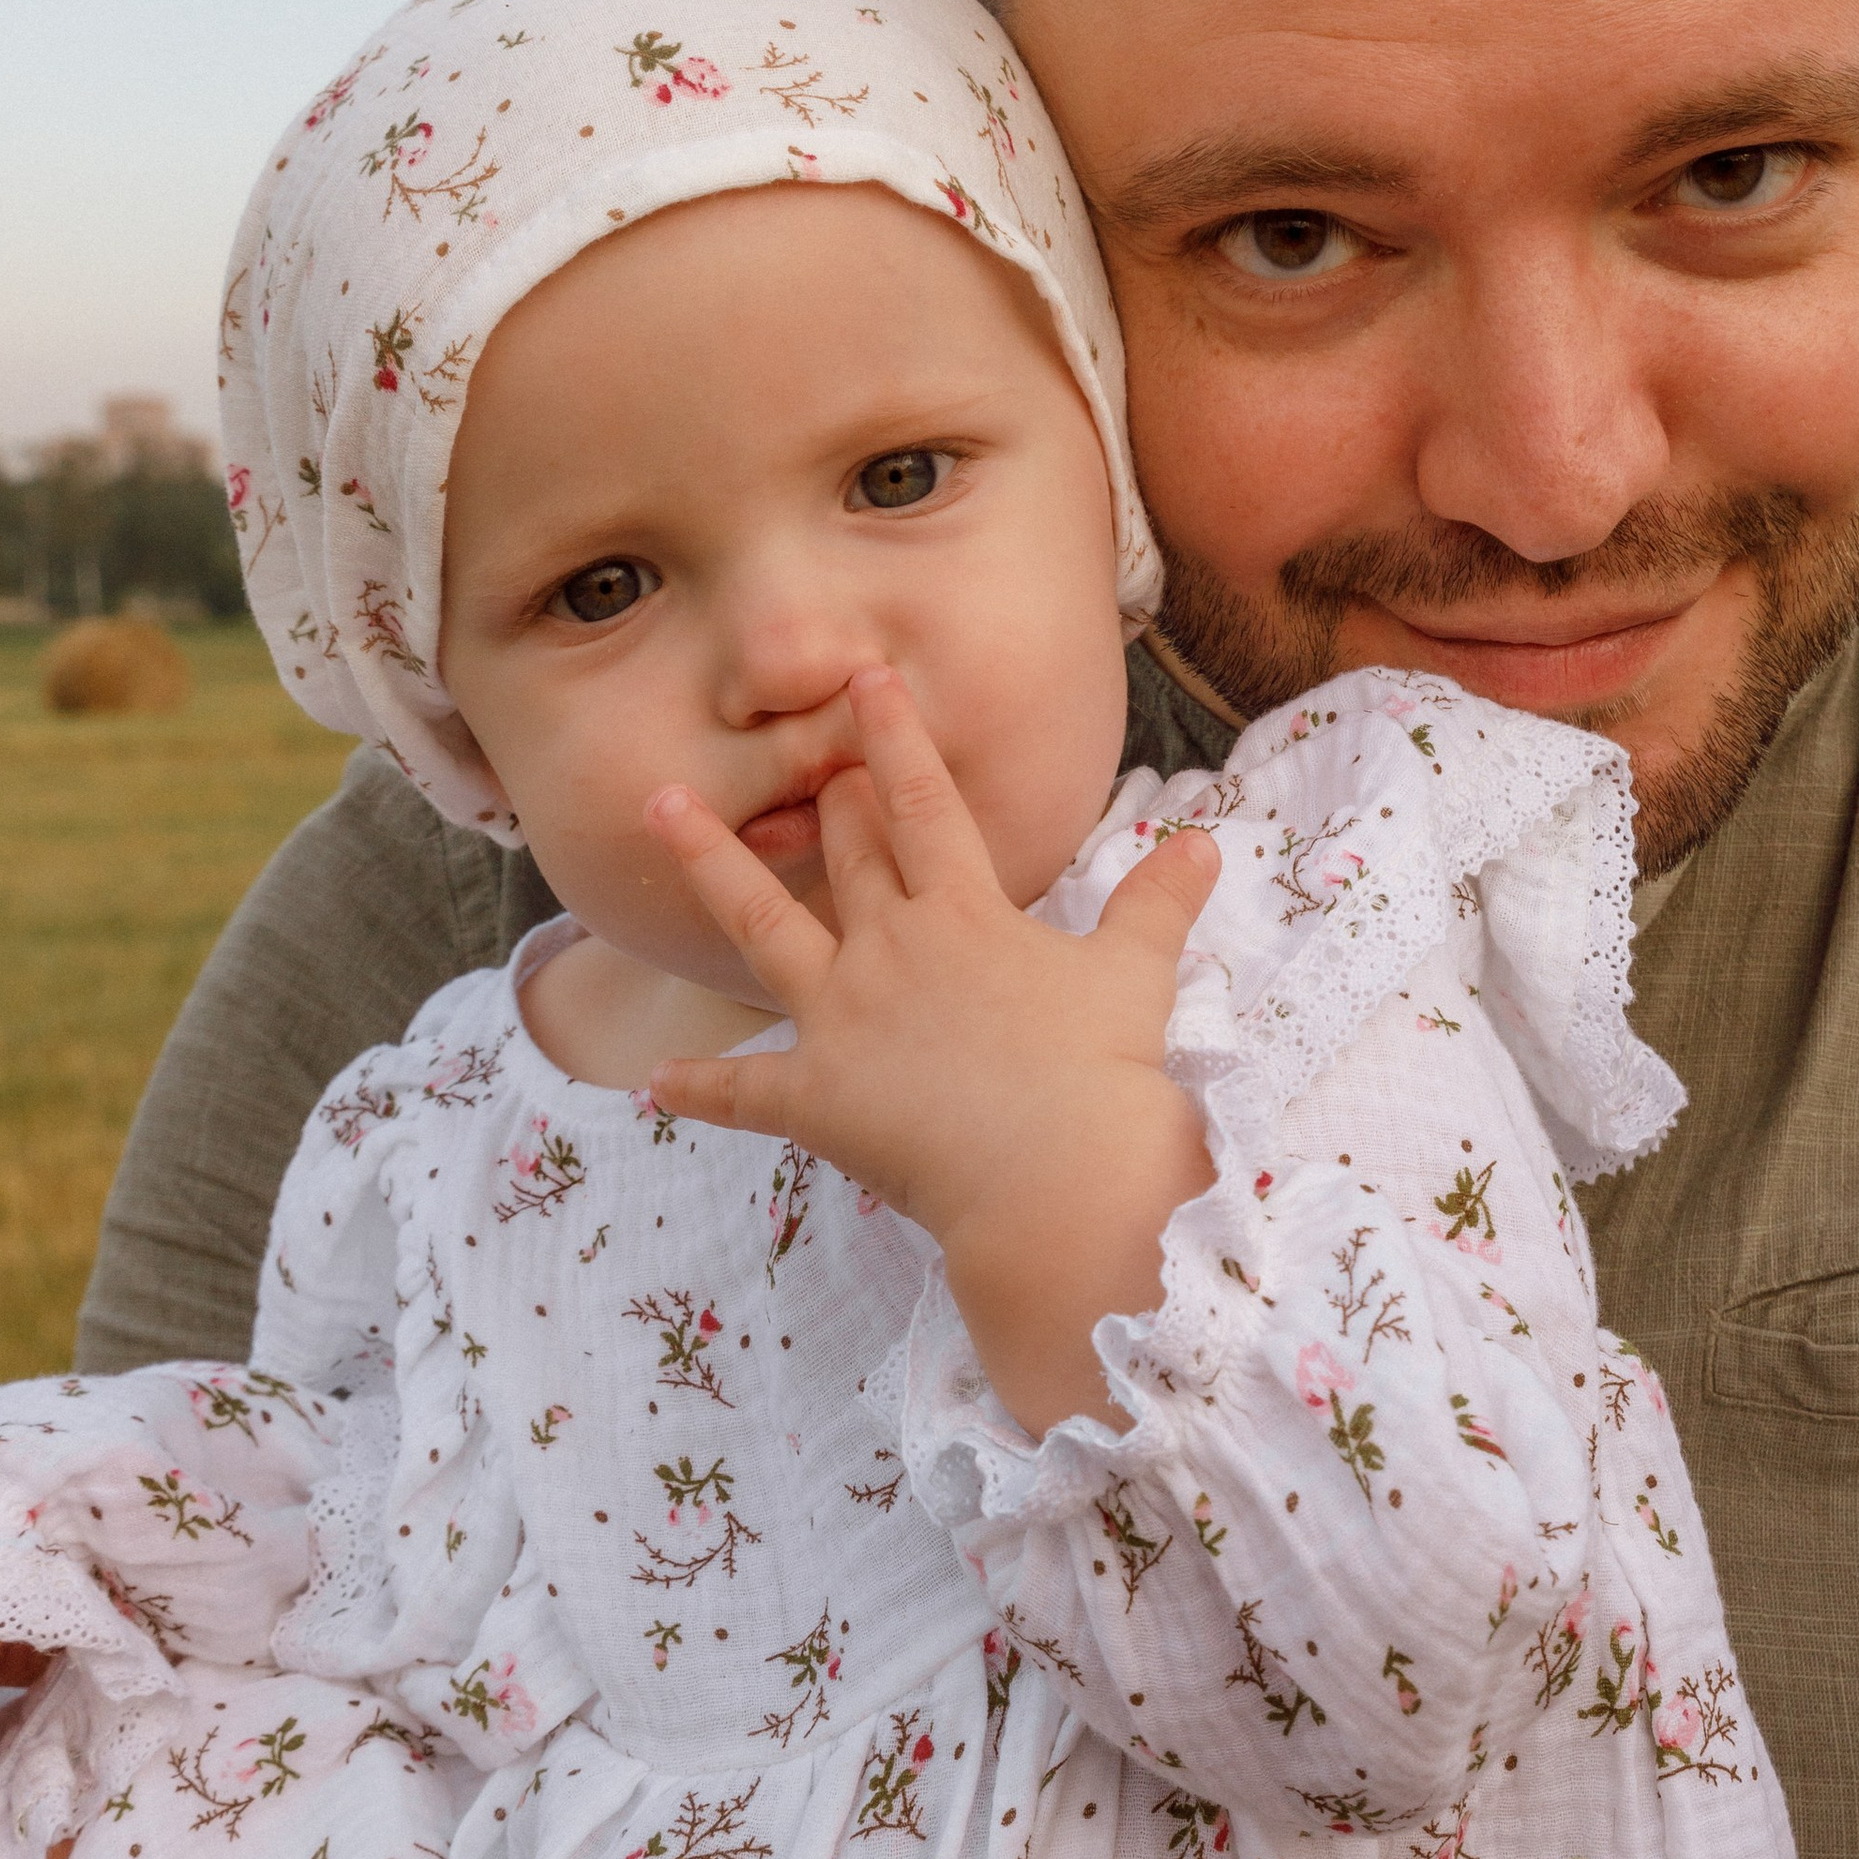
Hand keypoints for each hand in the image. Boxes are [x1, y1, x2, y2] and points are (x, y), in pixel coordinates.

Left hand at [644, 664, 1218, 1434]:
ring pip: (760, 928)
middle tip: (808, 762)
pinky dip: (701, 1088)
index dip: (894, 737)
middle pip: (845, 855)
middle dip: (826, 801)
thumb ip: (1155, 904)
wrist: (1053, 1180)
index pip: (922, 802)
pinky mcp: (814, 1098)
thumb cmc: (1100, 1071)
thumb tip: (1204, 843)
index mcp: (962, 913)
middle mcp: (888, 949)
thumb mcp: (1135, 975)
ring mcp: (840, 1020)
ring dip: (709, 866)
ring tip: (658, 810)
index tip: (864, 678)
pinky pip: (744, 1092)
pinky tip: (654, 1080)